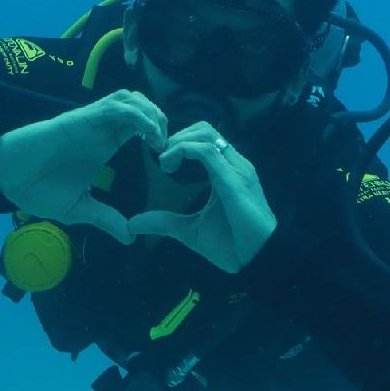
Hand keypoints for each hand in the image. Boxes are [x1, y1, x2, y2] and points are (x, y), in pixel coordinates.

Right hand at [0, 90, 166, 243]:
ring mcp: (92, 121)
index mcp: (106, 144)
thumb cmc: (39, 190)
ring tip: (159, 140)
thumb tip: (130, 238)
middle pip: (142, 105)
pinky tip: (147, 136)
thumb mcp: (80, 209)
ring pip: (131, 98)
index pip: (140, 124)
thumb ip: (106, 218)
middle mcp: (102, 129)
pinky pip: (115, 106)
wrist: (9, 180)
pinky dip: (137, 115)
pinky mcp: (81, 119)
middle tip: (168, 147)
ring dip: (152, 113)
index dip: (159, 133)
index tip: (168, 158)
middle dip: (161, 119)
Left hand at [127, 122, 276, 272]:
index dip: (179, 142)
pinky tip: (168, 167)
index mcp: (227, 172)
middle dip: (176, 137)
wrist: (256, 261)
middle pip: (204, 129)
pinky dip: (182, 150)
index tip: (162, 162)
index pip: (204, 139)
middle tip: (160, 159)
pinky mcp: (234, 180)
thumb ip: (164, 221)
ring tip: (164, 163)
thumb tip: (134, 223)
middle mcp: (234, 165)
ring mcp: (236, 170)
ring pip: (205, 134)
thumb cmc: (231, 246)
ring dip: (178, 142)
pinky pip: (206, 152)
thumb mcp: (189, 230)